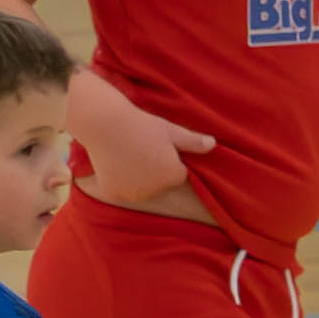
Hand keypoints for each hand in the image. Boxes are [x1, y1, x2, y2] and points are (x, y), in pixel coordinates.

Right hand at [70, 87, 199, 206]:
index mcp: (173, 176)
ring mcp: (132, 194)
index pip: (177, 174)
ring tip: (127, 154)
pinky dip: (118, 181)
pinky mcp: (113, 193)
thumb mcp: (170, 131)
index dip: (169, 159)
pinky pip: (120, 190)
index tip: (157, 145)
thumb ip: (192, 142)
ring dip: (137, 178)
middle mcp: (154, 191)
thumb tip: (213, 144)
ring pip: (140, 189)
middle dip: (154, 171)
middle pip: (158, 184)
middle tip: (141, 147)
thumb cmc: (141, 124)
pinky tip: (115, 163)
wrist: (105, 123)